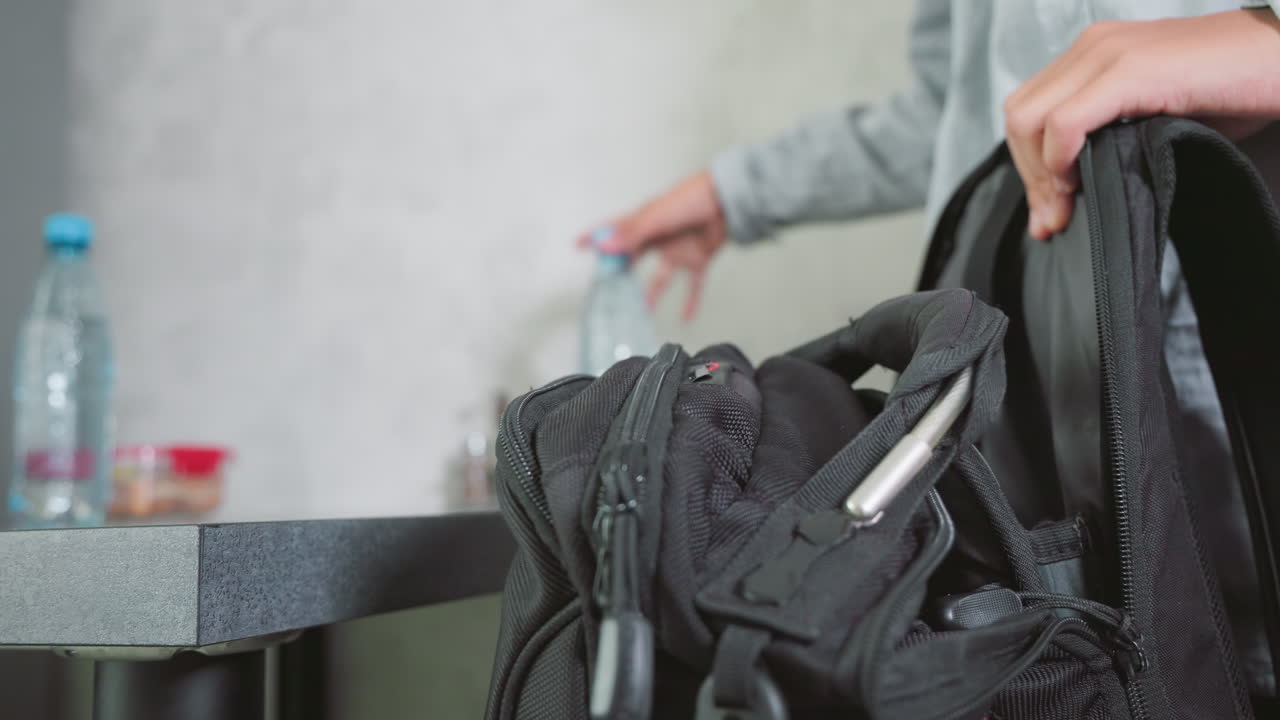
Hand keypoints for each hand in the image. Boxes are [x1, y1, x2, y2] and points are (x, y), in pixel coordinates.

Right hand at [578, 171, 726, 319]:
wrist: (728, 202)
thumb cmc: (692, 199)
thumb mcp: (656, 217)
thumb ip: (631, 234)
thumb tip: (604, 247)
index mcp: (646, 221)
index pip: (614, 229)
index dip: (595, 236)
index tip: (577, 244)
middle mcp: (659, 237)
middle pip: (633, 257)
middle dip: (619, 270)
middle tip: (606, 286)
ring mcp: (678, 250)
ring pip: (660, 278)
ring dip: (651, 295)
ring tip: (640, 312)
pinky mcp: (697, 259)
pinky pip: (693, 285)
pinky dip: (690, 302)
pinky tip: (685, 318)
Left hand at [1003, 9, 1279, 239]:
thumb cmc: (1238, 89)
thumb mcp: (1157, 116)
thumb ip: (1109, 143)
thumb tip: (1071, 194)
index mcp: (1096, 53)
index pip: (1028, 111)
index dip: (1027, 167)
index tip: (1046, 213)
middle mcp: (1094, 46)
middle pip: (1019, 117)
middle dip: (1029, 178)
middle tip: (1052, 221)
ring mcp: (1109, 53)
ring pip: (1029, 120)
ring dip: (1041, 176)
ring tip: (1067, 211)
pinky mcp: (1132, 71)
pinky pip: (1064, 123)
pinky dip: (1060, 161)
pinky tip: (1080, 185)